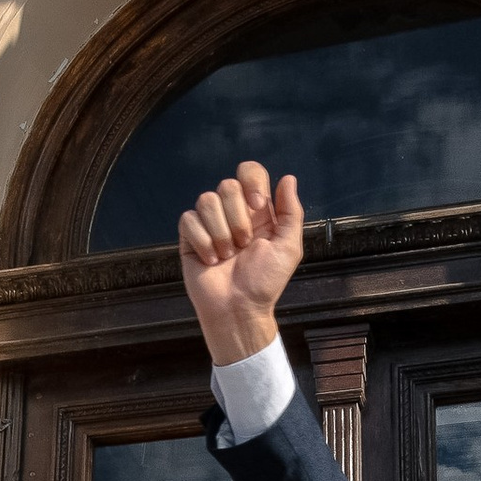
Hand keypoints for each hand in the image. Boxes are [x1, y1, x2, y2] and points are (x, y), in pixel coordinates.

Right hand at [179, 159, 303, 364]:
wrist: (238, 308)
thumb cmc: (265, 282)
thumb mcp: (288, 247)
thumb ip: (291, 211)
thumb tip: (288, 178)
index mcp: (257, 210)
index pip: (250, 172)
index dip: (251, 182)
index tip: (257, 207)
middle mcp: (232, 211)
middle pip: (227, 185)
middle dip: (237, 218)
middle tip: (243, 244)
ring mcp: (210, 223)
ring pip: (206, 200)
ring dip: (221, 232)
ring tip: (227, 255)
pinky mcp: (190, 236)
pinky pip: (189, 219)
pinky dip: (202, 242)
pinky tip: (210, 260)